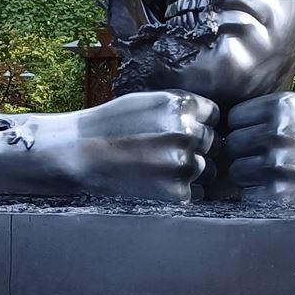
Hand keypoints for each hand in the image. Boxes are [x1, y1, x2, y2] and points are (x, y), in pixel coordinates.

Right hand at [71, 90, 218, 201]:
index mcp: (183, 105)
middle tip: (166, 152)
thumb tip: (211, 120)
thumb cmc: (109, 124)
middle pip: (214, 143)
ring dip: (191, 171)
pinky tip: (158, 183)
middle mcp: (189, 133)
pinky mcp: (177, 192)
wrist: (79, 154)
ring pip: (208, 169)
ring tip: (159, 168)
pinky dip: (184, 191)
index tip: (182, 130)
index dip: (201, 123)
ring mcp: (185, 164)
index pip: (215, 115)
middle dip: (197, 147)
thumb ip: (181, 108)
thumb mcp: (148, 101)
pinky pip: (198, 193)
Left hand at [223, 91, 294, 207]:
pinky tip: (279, 185)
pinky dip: (259, 192)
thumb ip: (270, 110)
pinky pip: (249, 194)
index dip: (243, 127)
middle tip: (263, 155)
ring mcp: (278, 166)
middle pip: (232, 144)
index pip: (234, 117)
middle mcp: (277, 134)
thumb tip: (232, 123)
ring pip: (237, 171)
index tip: (256, 134)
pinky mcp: (282, 194)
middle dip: (244, 150)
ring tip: (272, 171)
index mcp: (282, 107)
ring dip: (249, 173)